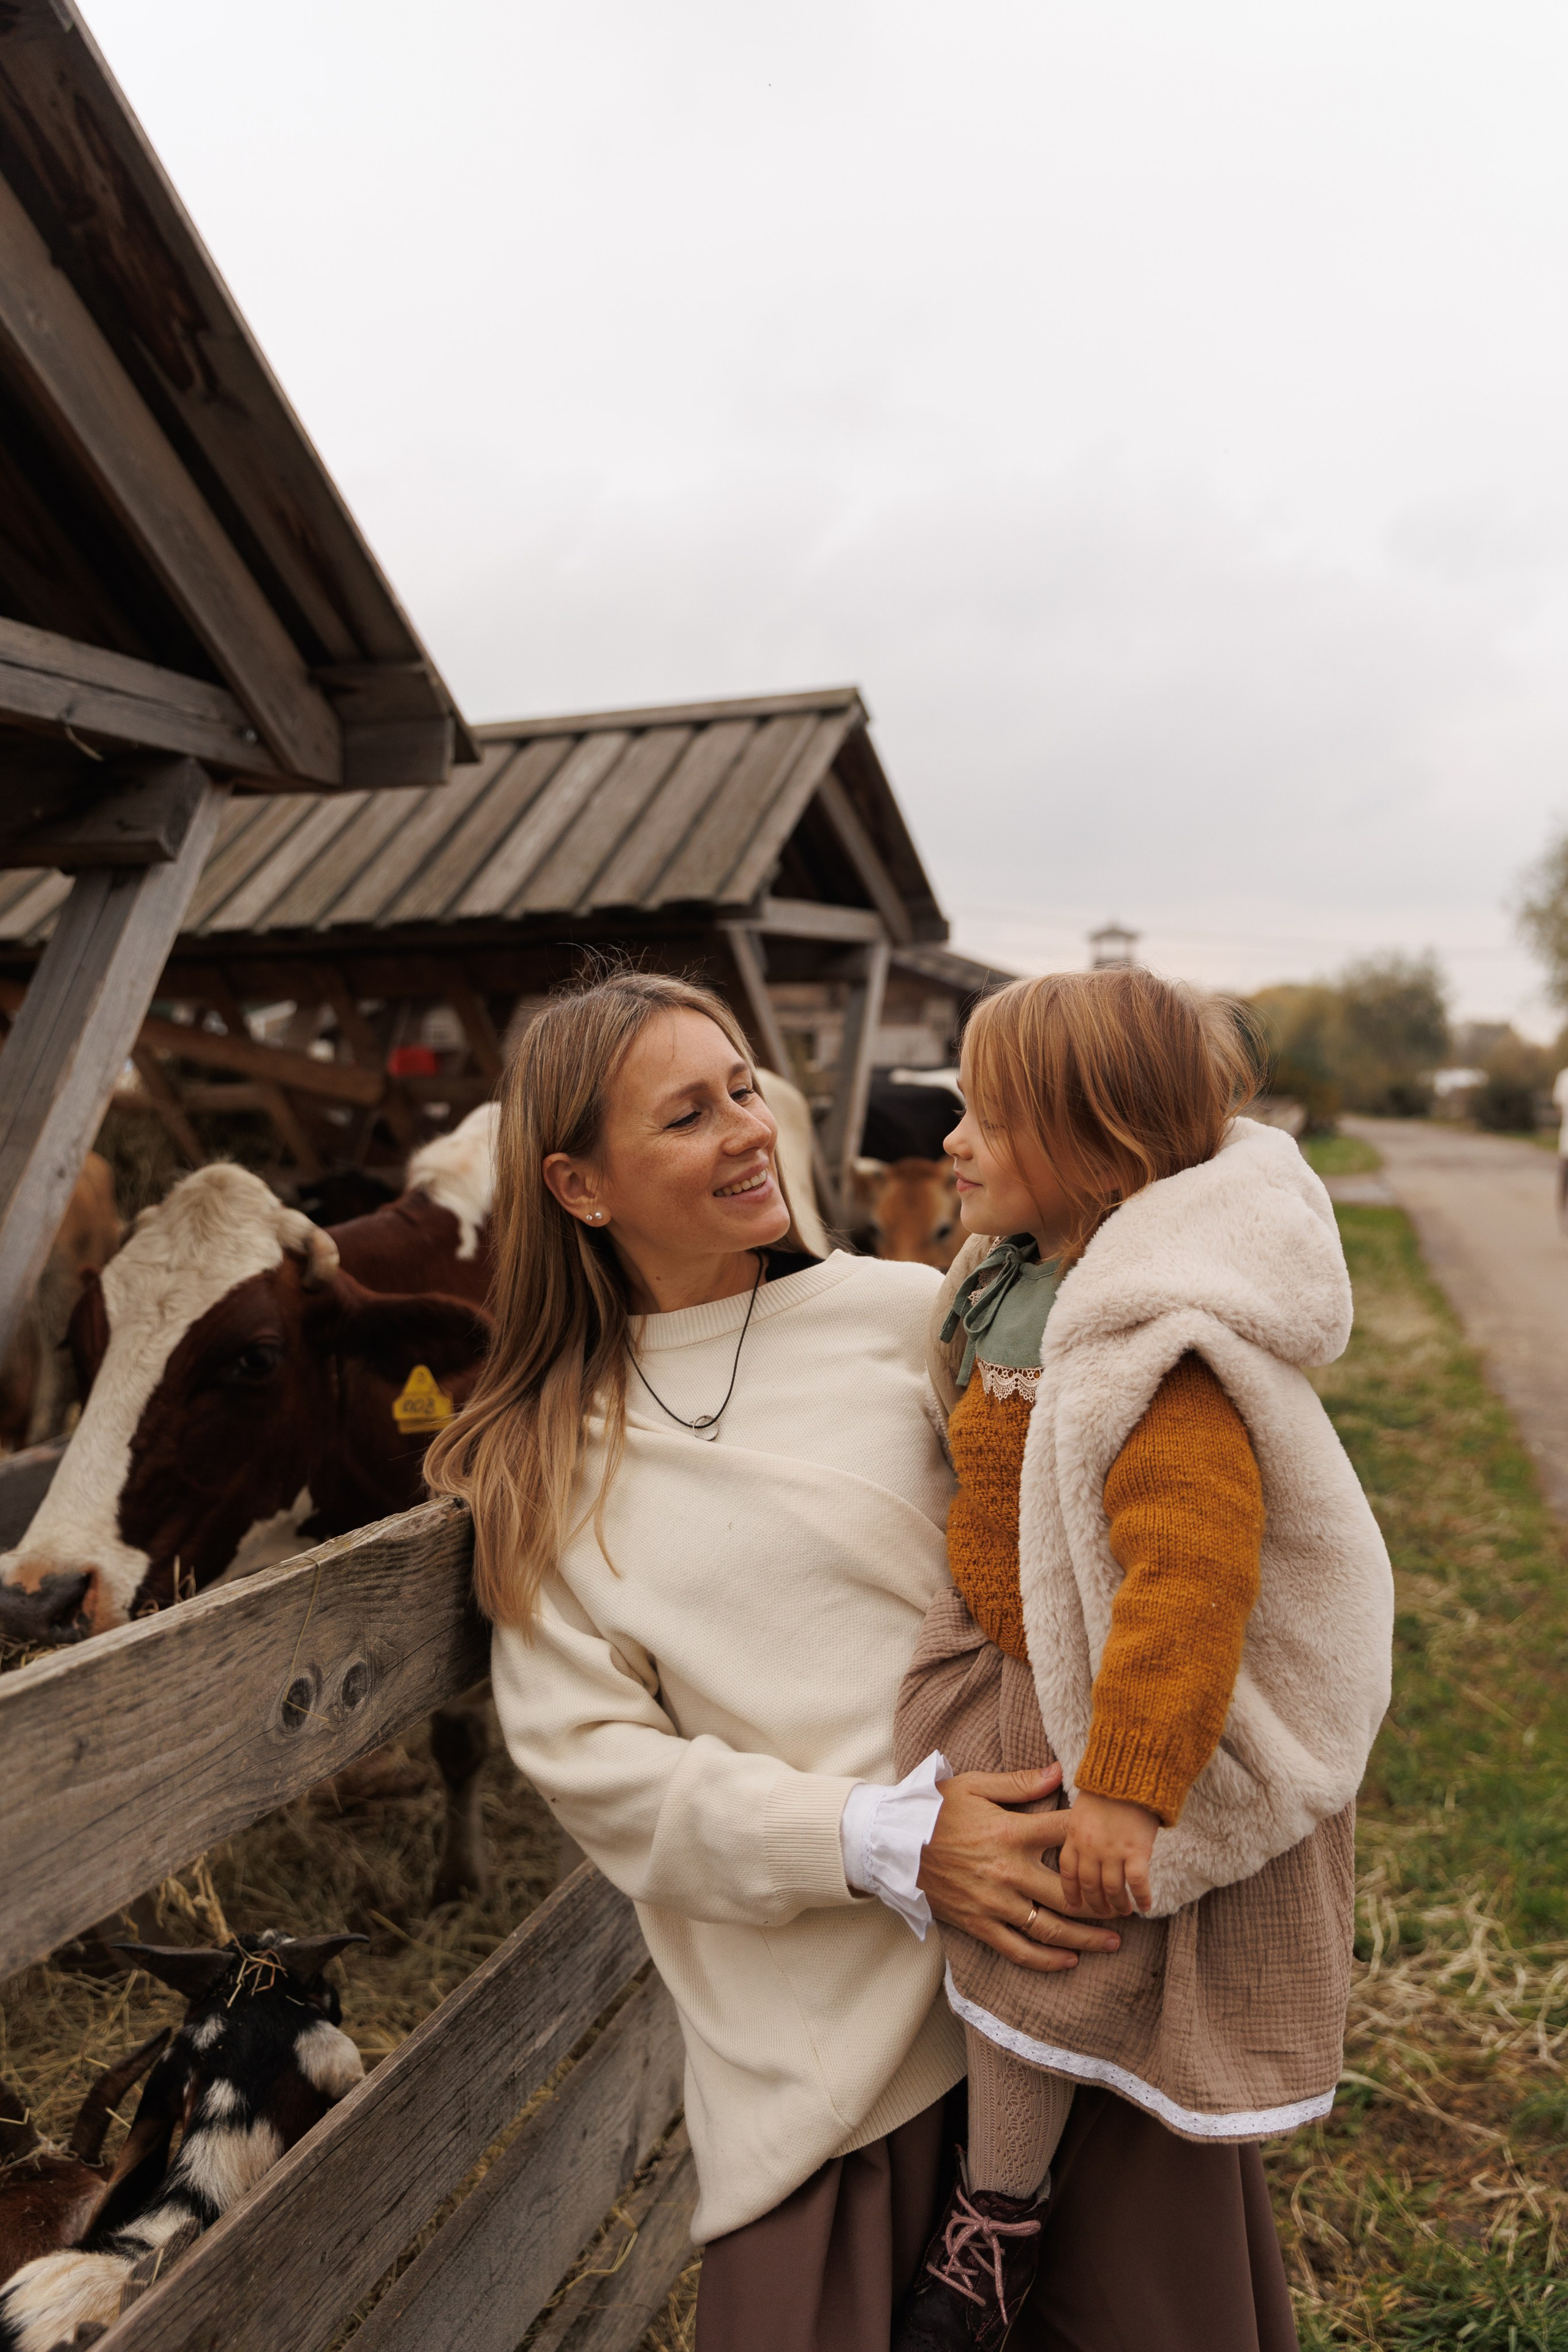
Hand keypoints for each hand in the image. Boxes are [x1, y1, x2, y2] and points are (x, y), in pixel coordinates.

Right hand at [917, 1766, 1122, 1974]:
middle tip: (1130, 1908)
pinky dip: (1045, 1959)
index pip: (1065, 1834)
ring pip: (1049, 1928)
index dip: (1096, 1840)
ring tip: (1114, 1942)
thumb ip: (1019, 1782)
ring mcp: (993, 1901)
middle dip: (1105, 1903)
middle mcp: (1008, 1870)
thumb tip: (1060, 1772)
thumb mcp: (974, 1785)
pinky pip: (1017, 1949)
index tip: (1122, 1846)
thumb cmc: (933, 1809)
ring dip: (1086, 1938)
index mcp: (1009, 1831)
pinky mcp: (978, 1924)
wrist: (890, 1842)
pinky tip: (1069, 1960)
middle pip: (1069, 1893)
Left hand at [1057, 1792, 1158, 1917]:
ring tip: (1124, 1911)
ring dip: (1118, 1904)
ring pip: (1112, 1889)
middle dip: (1096, 1903)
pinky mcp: (1136, 1850)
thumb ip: (1080, 1828)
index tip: (1075, 1906)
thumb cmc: (1109, 1782)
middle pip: (1089, 1885)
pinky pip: (1137, 1883)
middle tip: (1103, 1912)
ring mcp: (1112, 1851)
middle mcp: (1090, 1847)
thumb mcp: (1083, 1805)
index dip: (1071, 1892)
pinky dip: (1141, 1897)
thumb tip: (1082, 1845)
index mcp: (1074, 1834)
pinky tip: (1146, 1906)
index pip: (1067, 1871)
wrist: (1130, 1769)